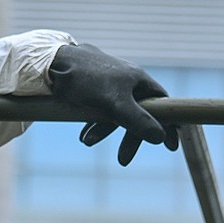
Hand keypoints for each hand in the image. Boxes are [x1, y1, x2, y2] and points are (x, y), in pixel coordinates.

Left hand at [48, 43, 178, 165]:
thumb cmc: (86, 79)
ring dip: (104, 131)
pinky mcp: (93, 87)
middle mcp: (127, 80)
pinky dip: (94, 123)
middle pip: (138, 113)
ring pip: (116, 113)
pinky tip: (83, 135)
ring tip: (87, 142)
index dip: (169, 125)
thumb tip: (160, 137)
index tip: (171, 146)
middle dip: (130, 137)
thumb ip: (138, 120)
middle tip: (123, 160)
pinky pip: (100, 109)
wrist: (52, 61)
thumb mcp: (114, 104)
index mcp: (138, 80)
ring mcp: (110, 84)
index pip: (163, 105)